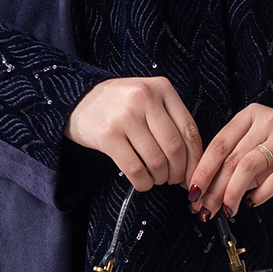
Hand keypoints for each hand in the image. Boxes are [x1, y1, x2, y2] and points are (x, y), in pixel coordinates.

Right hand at [65, 75, 203, 190]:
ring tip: (157, 179)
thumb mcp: (148, 98)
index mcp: (161, 88)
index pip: (189, 130)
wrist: (77, 98)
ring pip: (156, 161)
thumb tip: (193, 163)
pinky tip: (143, 182)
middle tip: (174, 180)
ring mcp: (125, 116)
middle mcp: (144, 98)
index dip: (195, 159)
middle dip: (179, 172)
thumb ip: (170, 121)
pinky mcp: (108, 135)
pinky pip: (135, 169)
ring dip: (160, 178)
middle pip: (175, 148)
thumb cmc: (119, 104)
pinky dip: (143, 183)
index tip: (194, 173)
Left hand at [188, 103, 272, 220]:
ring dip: (233, 192)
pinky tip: (252, 203)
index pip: (219, 144)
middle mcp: (269, 120)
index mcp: (251, 116)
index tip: (191, 192)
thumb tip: (203, 191)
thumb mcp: (256, 151)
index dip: (202, 170)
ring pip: (249, 166)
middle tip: (205, 209)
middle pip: (232, 158)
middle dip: (214, 188)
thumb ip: (233, 164)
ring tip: (227, 210)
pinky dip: (260, 194)